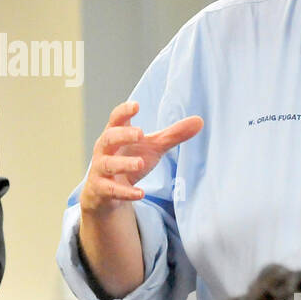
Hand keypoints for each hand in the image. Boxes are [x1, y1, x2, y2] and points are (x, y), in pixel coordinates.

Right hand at [80, 101, 203, 213]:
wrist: (107, 192)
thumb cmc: (130, 159)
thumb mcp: (153, 147)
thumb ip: (173, 135)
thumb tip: (200, 121)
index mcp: (115, 134)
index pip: (116, 119)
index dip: (124, 111)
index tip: (136, 106)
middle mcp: (105, 150)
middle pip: (108, 138)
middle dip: (122, 135)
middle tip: (140, 133)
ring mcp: (101, 170)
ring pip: (108, 164)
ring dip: (124, 164)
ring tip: (141, 163)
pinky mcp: (101, 189)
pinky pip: (111, 190)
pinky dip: (125, 192)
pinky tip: (140, 193)